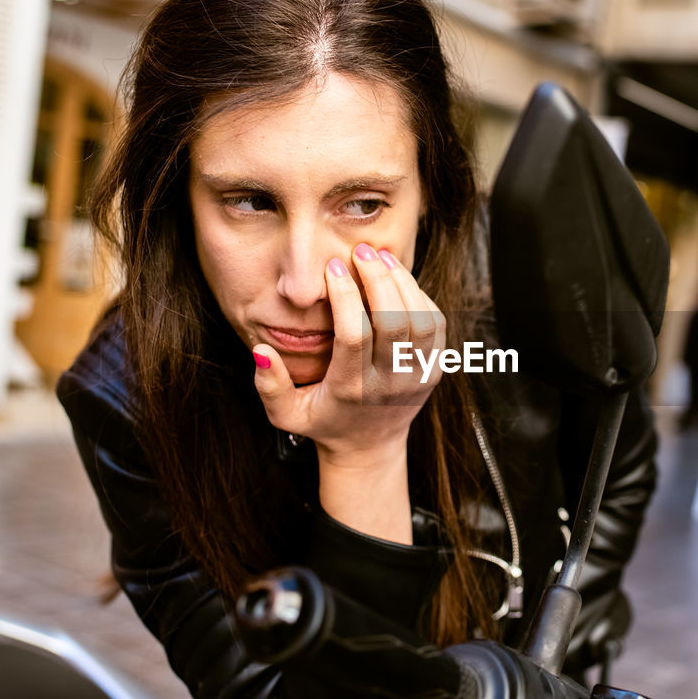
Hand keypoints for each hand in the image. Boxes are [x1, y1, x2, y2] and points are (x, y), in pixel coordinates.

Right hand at [250, 243, 445, 541]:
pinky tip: (398, 276)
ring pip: (421, 320)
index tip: (332, 267)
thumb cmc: (324, 422)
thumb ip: (270, 385)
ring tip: (381, 257)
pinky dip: (420, 295)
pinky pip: (436, 324)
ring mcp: (418, 376)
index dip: (345, 297)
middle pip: (394, 322)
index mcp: (352, 389)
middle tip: (361, 251)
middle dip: (378, 279)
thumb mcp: (286, 414)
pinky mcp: (435, 368)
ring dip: (402, 282)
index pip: (354, 336)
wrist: (369, 447)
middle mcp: (390, 383)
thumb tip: (261, 351)